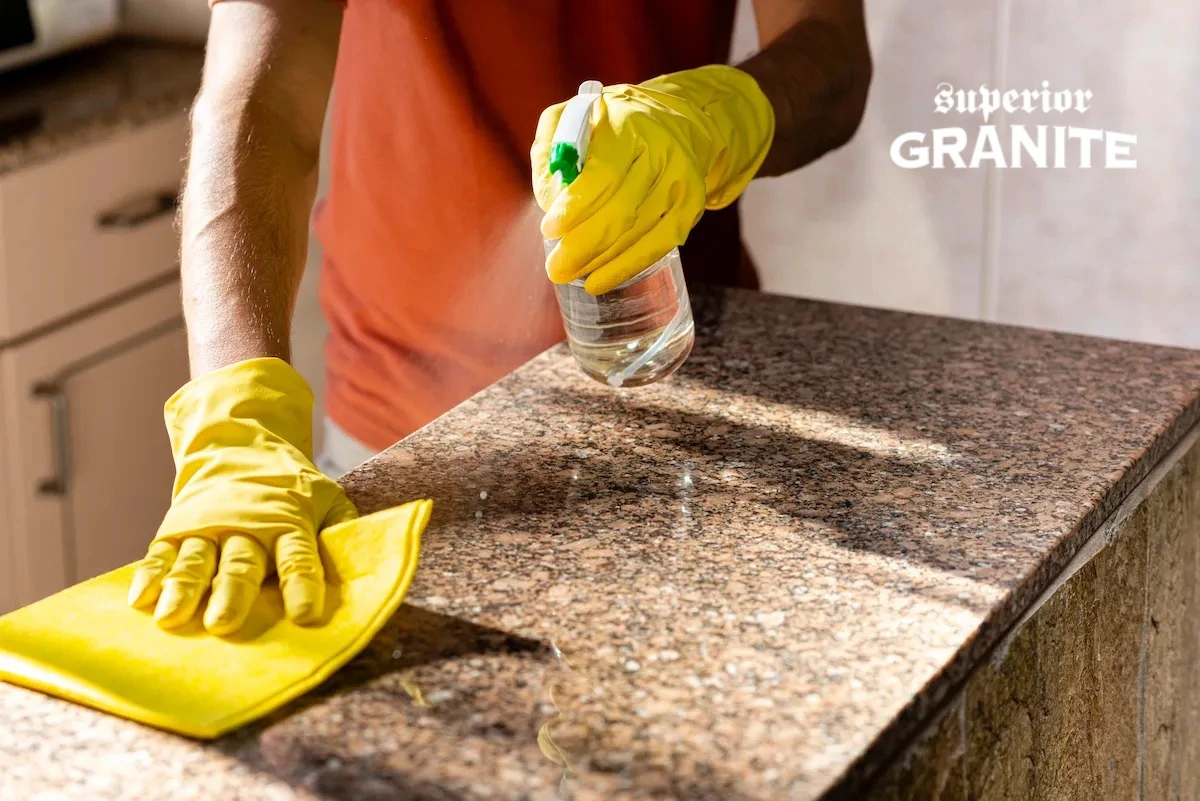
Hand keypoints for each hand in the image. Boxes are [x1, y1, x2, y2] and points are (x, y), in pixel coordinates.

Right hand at [128, 358, 356, 635]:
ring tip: (172, 619)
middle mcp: (246, 525)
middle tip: (224, 624)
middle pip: (241, 563)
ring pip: (196, 561)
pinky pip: (160, 554)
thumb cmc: (292, 487)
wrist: (240, 445)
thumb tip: (368, 559)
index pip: (298, 556)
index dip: (303, 585)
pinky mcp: (176, 529)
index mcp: (287, 520)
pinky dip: (149, 576)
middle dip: (233, 593)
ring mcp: (207, 527)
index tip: (304, 616)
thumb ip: (343, 527)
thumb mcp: (326, 498)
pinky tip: (139, 601)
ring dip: (184, 589)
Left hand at [531, 65, 773, 294]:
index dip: (576, 208)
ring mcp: (679, 181)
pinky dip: (627, 266)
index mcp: (627, 127)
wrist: (674, 120)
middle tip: (557, 267)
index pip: (603, 175)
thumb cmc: (611, 124)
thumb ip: (551, 151)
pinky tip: (600, 280)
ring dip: (601, 260)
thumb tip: (550, 198)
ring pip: (638, 233)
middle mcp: (660, 153)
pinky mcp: (691, 205)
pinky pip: (659, 244)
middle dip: (584, 245)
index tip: (550, 229)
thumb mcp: (571, 118)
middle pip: (622, 210)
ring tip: (570, 273)